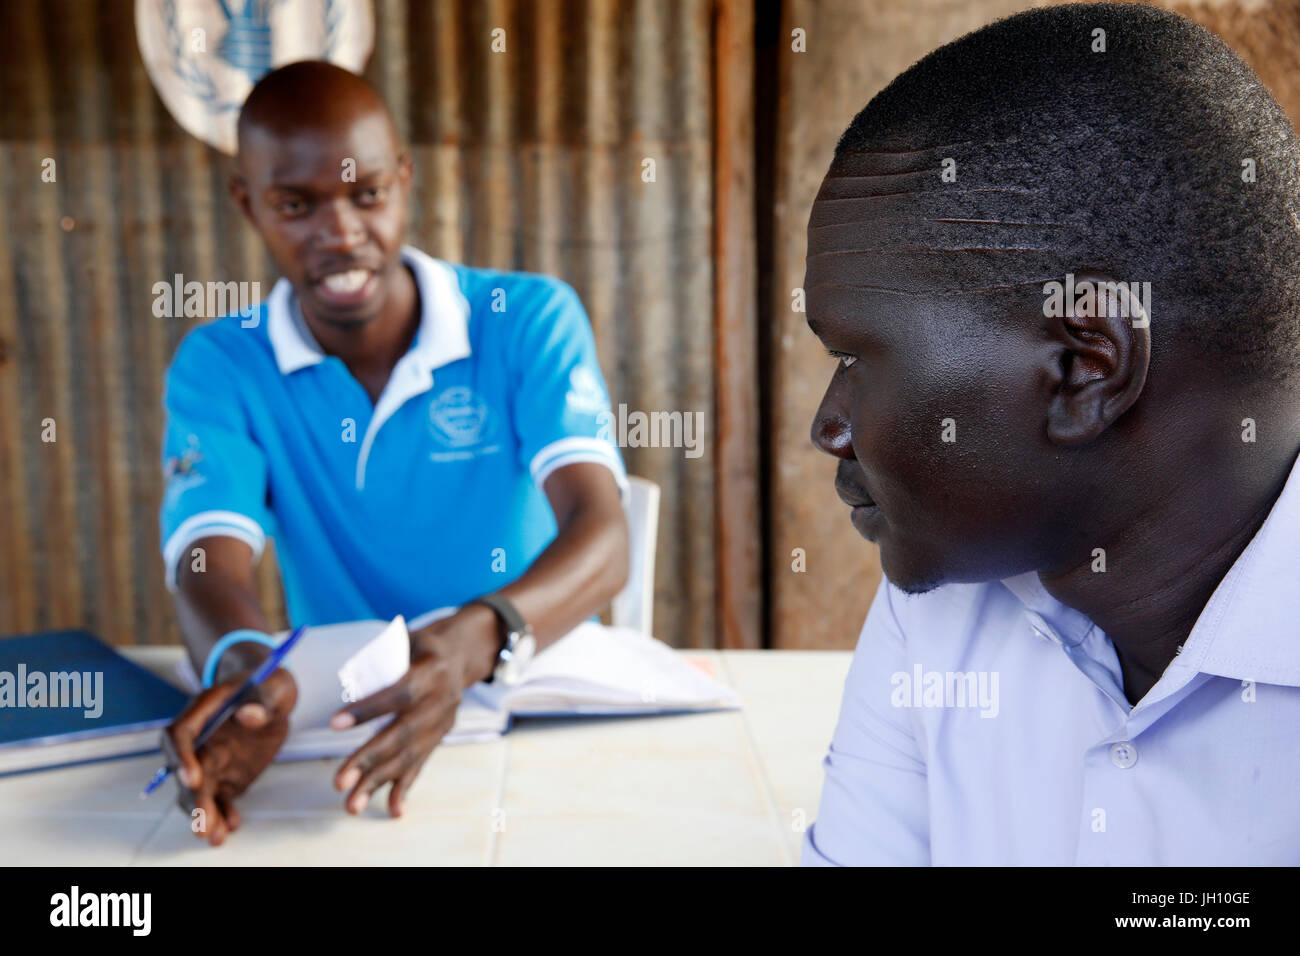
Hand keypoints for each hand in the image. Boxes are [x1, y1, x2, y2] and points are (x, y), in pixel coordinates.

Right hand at [162, 667, 297, 846]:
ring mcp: (211, 758)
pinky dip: (224, 812)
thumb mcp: (273, 685)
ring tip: (213, 837)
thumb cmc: (268, 683)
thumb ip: (262, 700)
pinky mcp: (225, 774)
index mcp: (203, 710)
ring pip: (199, 790)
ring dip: (204, 813)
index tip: (194, 778)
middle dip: (193, 798)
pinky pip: (220, 797)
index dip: (183, 757)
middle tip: (202, 824)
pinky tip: (232, 825)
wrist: (272, 695)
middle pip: (186, 770)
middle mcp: (200, 738)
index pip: (180, 734)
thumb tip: (247, 715)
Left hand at [329, 603, 499, 816]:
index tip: (334, 724)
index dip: (368, 710)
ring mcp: (442, 722)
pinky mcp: (439, 737)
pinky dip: (404, 789)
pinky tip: (391, 811)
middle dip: (369, 761)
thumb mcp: (406, 639)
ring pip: (410, 757)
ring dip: (379, 783)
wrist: (464, 653)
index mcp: (432, 671)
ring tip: (352, 805)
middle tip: (339, 782)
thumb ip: (380, 659)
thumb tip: (346, 680)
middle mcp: (440, 701)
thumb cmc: (424, 644)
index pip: (399, 694)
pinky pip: (421, 765)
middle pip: (403, 735)